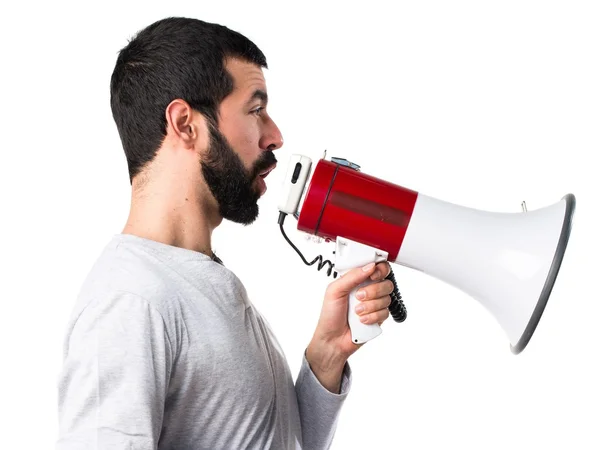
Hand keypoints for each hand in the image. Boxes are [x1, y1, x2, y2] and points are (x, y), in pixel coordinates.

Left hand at [306, 261, 392, 391]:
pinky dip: (372, 317)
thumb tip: (369, 267)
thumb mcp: (334, 291)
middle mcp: (368, 290)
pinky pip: (385, 313)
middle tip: (359, 296)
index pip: (376, 268)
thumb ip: (351, 276)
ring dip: (370, 306)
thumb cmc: (330, 315)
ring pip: (387, 298)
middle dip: (373, 290)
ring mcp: (374, 304)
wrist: (332, 340)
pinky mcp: (379, 318)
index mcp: (357, 280)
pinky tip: (362, 321)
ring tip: (357, 312)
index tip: (373, 275)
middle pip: (386, 282)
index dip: (379, 269)